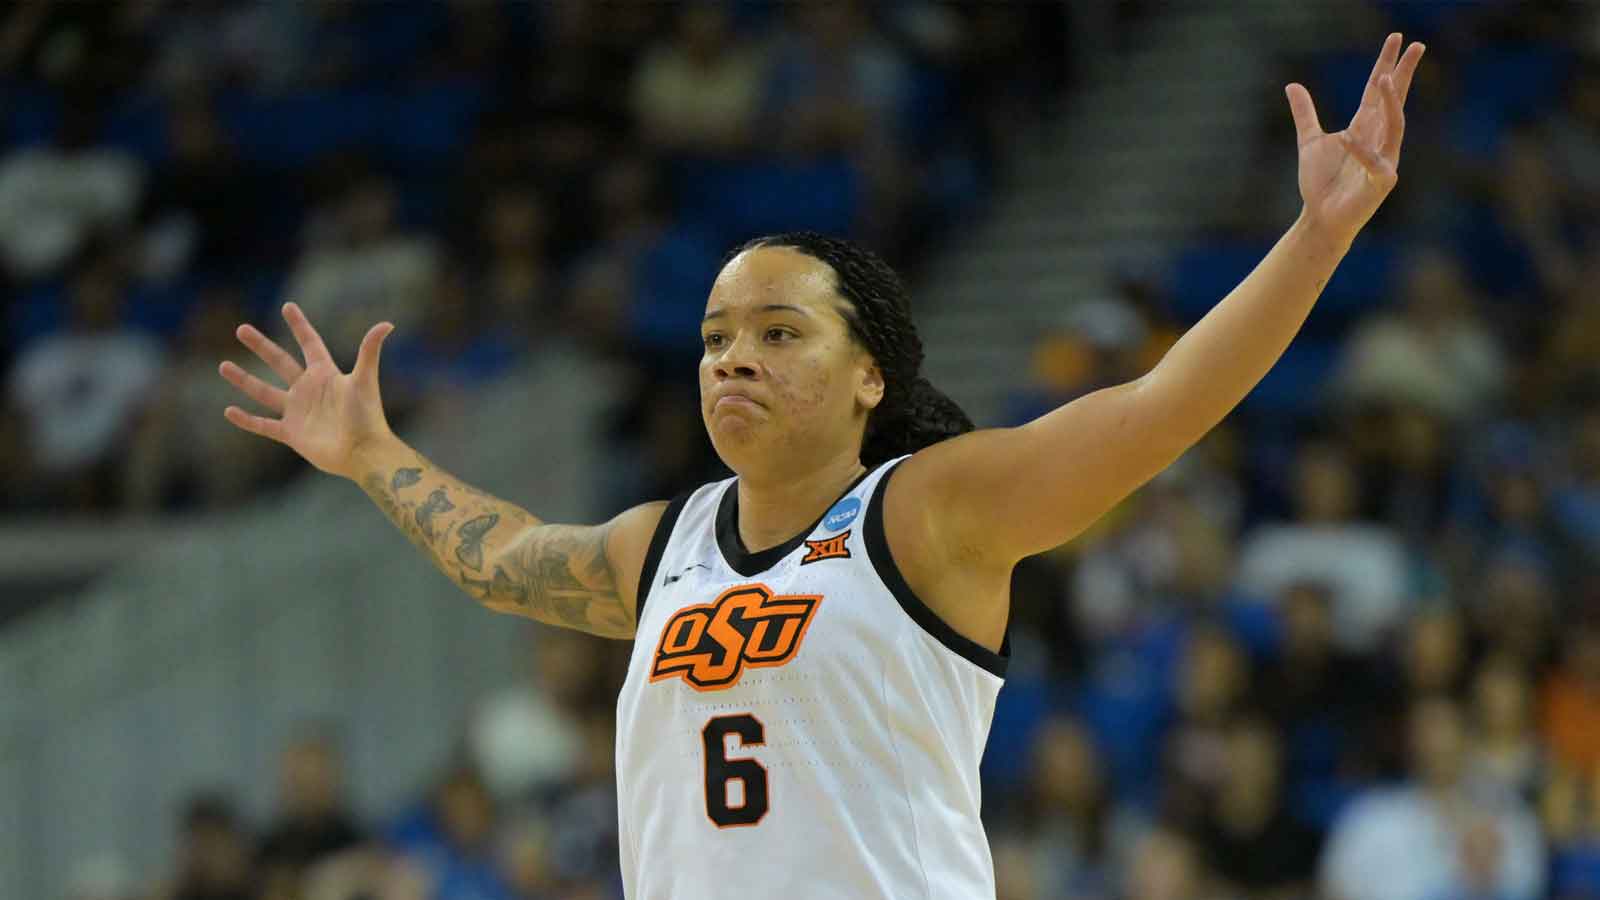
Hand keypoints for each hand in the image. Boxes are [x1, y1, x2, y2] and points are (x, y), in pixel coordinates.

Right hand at [219, 302, 394, 479]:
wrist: (363, 453)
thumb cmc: (367, 416)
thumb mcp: (365, 379)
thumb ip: (369, 351)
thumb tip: (387, 323)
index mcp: (326, 374)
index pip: (309, 343)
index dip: (299, 326)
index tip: (287, 306)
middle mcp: (309, 390)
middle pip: (280, 362)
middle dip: (261, 346)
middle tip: (241, 329)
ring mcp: (299, 412)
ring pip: (265, 392)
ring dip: (244, 379)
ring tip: (223, 365)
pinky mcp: (292, 434)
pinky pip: (263, 425)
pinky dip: (246, 420)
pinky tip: (228, 411)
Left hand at [1286, 33, 1424, 246]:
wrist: (1320, 217)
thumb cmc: (1320, 183)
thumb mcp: (1309, 141)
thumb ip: (1305, 113)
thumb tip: (1293, 85)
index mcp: (1365, 127)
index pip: (1377, 91)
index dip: (1386, 64)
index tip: (1397, 38)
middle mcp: (1380, 139)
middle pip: (1395, 100)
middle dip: (1404, 73)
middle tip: (1415, 44)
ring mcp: (1385, 159)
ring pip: (1394, 124)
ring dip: (1390, 102)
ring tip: (1384, 78)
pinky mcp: (1382, 181)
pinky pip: (1376, 160)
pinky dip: (1360, 149)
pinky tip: (1346, 136)